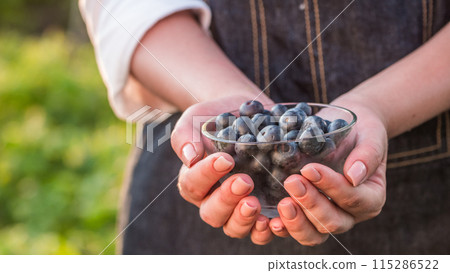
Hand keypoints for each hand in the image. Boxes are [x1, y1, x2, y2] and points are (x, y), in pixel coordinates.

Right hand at [171, 94, 274, 240]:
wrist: (246, 115)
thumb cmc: (216, 118)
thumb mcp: (195, 120)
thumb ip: (186, 137)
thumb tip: (189, 158)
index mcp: (194, 181)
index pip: (193, 185)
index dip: (207, 175)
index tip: (225, 159)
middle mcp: (213, 200)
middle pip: (212, 213)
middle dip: (227, 200)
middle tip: (245, 181)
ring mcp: (238, 208)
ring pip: (234, 227)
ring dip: (244, 220)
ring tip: (255, 203)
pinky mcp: (262, 210)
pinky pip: (260, 232)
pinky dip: (266, 231)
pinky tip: (275, 221)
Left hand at [267, 98, 387, 245]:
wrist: (343, 129)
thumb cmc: (359, 131)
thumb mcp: (369, 135)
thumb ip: (367, 154)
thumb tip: (354, 176)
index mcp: (370, 197)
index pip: (353, 199)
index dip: (331, 187)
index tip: (310, 169)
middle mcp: (350, 214)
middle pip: (332, 221)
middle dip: (311, 203)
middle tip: (292, 181)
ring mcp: (327, 218)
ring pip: (314, 234)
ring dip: (297, 221)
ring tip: (283, 203)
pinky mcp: (306, 216)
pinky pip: (297, 230)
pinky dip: (285, 228)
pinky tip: (271, 221)